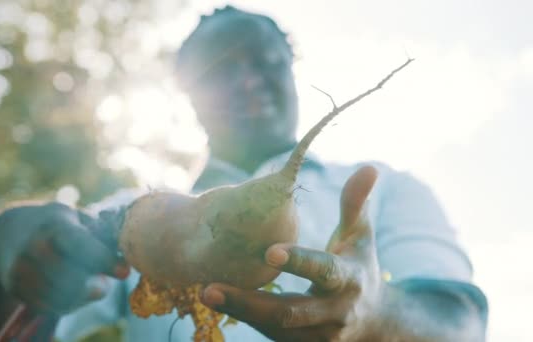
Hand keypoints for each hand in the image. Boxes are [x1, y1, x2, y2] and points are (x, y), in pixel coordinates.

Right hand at [0, 202, 129, 314]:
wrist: (9, 232)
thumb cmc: (57, 224)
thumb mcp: (80, 219)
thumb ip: (104, 239)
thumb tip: (125, 267)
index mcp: (54, 224)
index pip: (80, 245)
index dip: (104, 261)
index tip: (124, 271)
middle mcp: (33, 246)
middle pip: (71, 277)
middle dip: (94, 283)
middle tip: (104, 284)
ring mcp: (22, 269)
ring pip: (62, 296)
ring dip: (82, 295)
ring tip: (90, 285)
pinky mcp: (17, 288)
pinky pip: (49, 306)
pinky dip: (68, 303)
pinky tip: (73, 291)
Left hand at [201, 166, 382, 340]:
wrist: (376, 323)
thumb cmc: (360, 267)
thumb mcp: (361, 237)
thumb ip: (355, 204)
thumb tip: (368, 167)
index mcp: (349, 281)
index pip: (323, 271)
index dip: (299, 262)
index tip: (269, 252)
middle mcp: (334, 314)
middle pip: (288, 312)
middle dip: (248, 303)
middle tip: (209, 287)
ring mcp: (319, 337)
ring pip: (276, 328)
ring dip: (240, 312)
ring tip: (206, 292)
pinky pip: (272, 337)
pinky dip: (247, 319)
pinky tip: (221, 302)